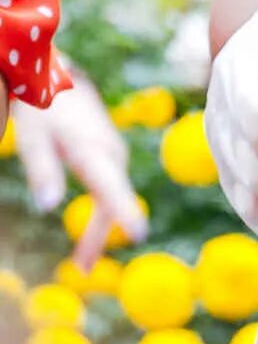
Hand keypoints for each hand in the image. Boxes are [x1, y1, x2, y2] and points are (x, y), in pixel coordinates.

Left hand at [16, 76, 149, 268]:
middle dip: (99, 236)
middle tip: (82, 268)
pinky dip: (102, 211)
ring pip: (111, 196)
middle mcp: (111, 152)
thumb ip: (41, 170)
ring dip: (100, 228)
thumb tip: (47, 208)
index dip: (125, 211)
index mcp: (92, 149)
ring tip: (83, 259)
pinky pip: (110, 188)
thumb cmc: (41, 107)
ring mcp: (114, 151)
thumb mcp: (33, 138)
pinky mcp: (110, 152)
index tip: (139, 233)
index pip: (111, 185)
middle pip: (111, 201)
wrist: (56, 76)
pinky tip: (92, 231)